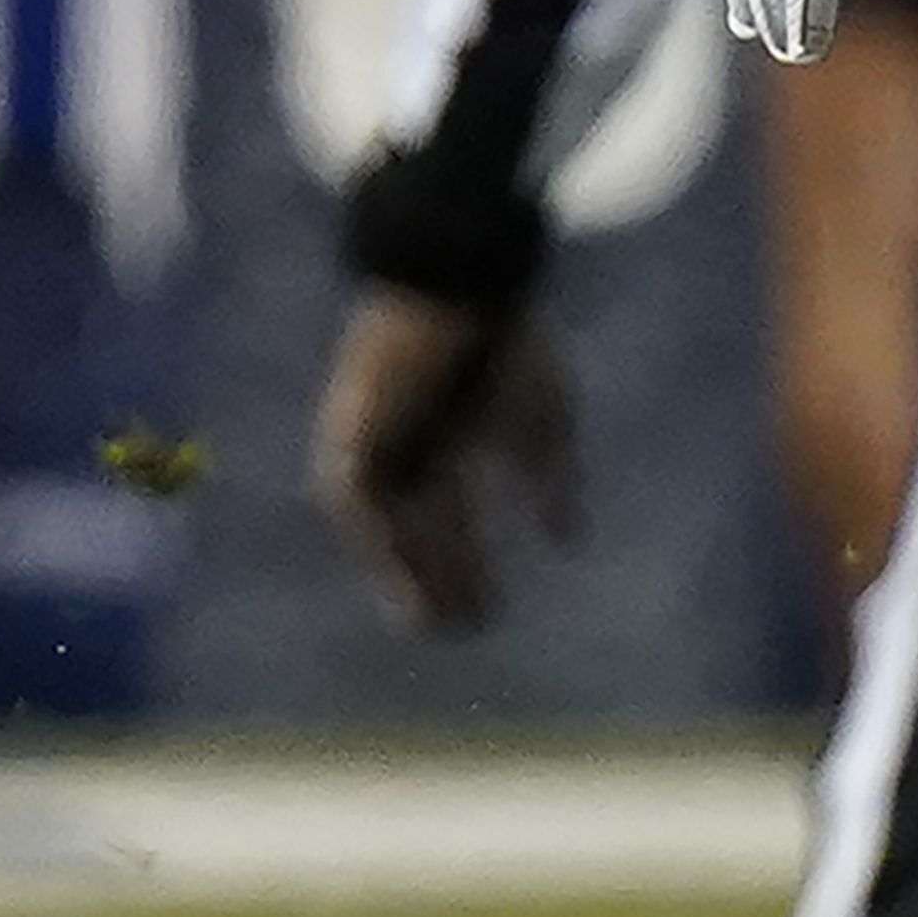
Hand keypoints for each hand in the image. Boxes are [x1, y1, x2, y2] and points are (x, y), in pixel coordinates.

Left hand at [313, 285, 583, 632]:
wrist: (461, 281)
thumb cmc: (507, 343)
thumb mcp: (544, 423)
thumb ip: (552, 485)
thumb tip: (568, 546)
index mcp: (439, 442)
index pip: (447, 523)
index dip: (464, 569)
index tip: (486, 616)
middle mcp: (397, 447)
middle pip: (408, 533)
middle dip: (430, 583)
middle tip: (455, 634)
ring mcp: (369, 439)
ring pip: (379, 524)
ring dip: (402, 572)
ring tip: (430, 619)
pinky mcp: (350, 430)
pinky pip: (357, 501)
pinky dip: (378, 540)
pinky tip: (401, 577)